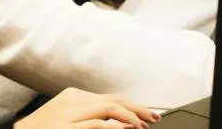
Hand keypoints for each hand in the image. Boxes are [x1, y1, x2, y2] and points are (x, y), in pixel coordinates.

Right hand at [14, 87, 160, 128]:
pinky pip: (96, 124)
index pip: (111, 97)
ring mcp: (69, 114)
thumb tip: (118, 123)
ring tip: (142, 126)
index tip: (147, 114)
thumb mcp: (66, 118)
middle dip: (138, 109)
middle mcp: (73, 100)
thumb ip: (89, 117)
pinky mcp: (66, 127)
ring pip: (109, 107)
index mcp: (74, 96)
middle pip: (114, 100)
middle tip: (155, 118)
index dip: (133, 105)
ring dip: (130, 117)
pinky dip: (114, 126)